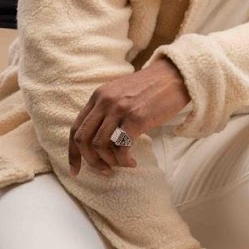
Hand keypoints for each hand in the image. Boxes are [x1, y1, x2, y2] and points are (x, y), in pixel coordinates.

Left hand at [68, 58, 189, 176]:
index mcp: (98, 97)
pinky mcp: (136, 118)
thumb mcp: (120, 94)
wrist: (174, 76)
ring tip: (123, 164)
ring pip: (100, 146)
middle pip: (83, 139)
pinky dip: (124, 160)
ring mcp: (120, 109)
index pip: (76, 128)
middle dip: (91, 161)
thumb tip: (98, 142)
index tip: (75, 171)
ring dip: (110, 162)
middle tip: (104, 170)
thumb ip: (106, 111)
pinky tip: (132, 162)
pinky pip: (121, 147)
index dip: (73, 153)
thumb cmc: (150, 90)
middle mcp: (104, 101)